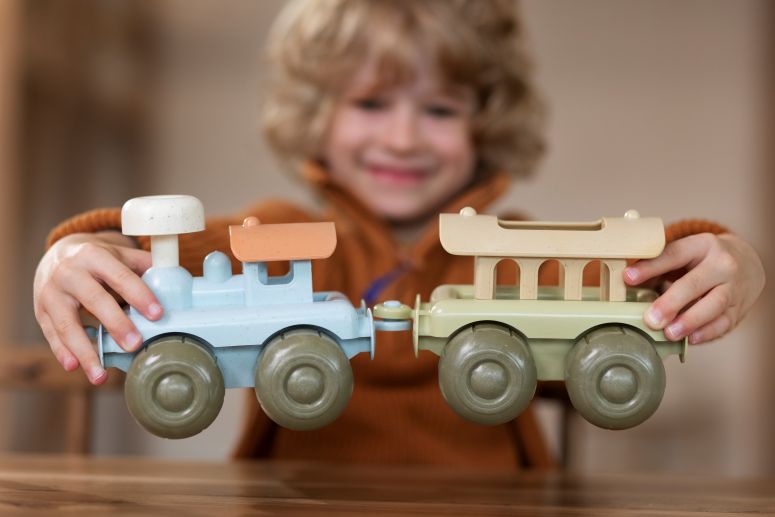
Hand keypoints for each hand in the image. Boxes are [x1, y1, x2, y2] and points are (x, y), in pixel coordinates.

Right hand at [33, 231, 162, 383]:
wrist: (58, 254)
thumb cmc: (99, 259)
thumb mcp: (120, 254)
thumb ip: (145, 265)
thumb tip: (178, 279)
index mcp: (94, 255)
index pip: (120, 276)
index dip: (140, 295)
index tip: (158, 315)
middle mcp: (69, 272)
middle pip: (94, 300)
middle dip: (116, 324)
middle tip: (135, 344)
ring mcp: (51, 292)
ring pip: (67, 324)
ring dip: (85, 351)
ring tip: (101, 375)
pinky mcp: (40, 310)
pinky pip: (51, 334)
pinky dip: (62, 352)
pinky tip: (75, 367)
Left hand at [623, 232, 764, 343]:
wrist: (746, 263)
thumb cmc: (702, 261)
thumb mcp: (683, 254)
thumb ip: (657, 266)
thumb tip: (626, 283)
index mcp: (701, 245)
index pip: (674, 254)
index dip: (650, 267)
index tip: (628, 278)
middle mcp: (722, 264)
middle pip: (695, 283)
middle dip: (671, 302)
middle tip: (651, 319)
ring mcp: (734, 286)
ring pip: (714, 304)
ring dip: (690, 321)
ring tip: (669, 333)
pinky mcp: (739, 308)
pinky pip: (725, 322)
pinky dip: (707, 332)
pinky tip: (691, 339)